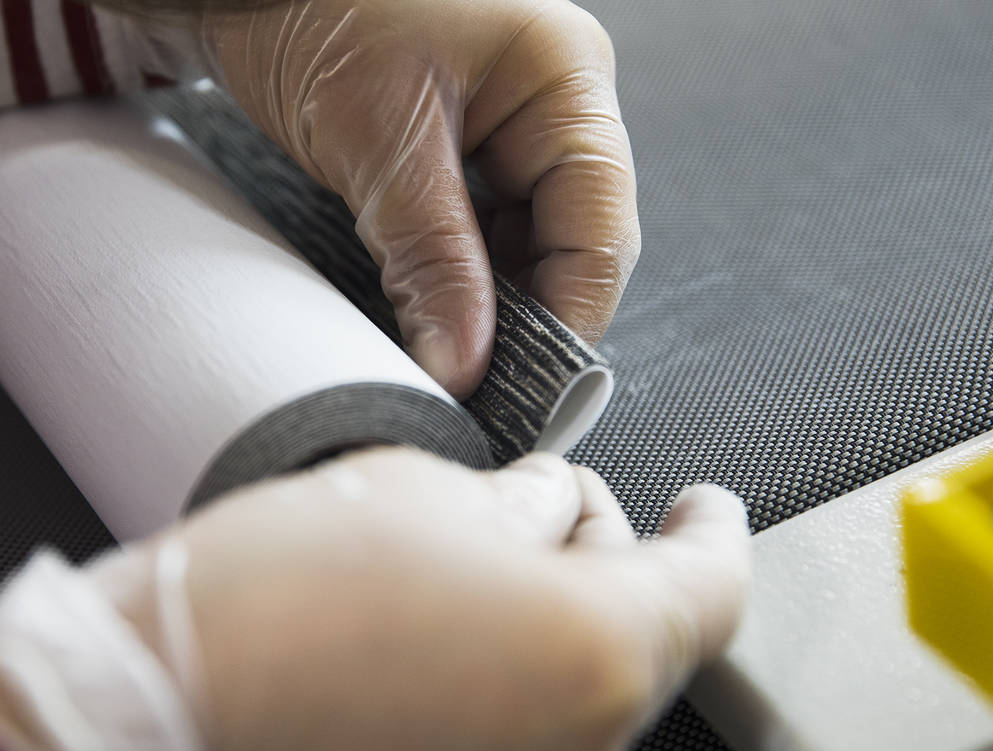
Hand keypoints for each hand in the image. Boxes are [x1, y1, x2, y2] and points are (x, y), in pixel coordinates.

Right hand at [108, 449, 748, 750]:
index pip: (713, 585)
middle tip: (552, 503)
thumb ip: (521, 500)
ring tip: (473, 561)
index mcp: (597, 653)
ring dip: (555, 620)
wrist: (143, 734)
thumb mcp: (419, 493)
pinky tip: (443, 635)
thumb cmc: (267, 612)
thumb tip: (548, 507)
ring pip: (584, 693)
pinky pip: (528, 746)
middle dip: (610, 558)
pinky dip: (513, 684)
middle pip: (645, 638)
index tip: (704, 504)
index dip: (714, 529)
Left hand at [203, 0, 640, 398]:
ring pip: (531, 245)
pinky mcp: (474, 148)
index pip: (600, 229)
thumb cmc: (313, 1)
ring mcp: (518, 126)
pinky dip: (465, 278)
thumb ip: (432, 259)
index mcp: (564, 79)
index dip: (568, 319)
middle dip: (528, 316)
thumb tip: (464, 366)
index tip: (521, 391)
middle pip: (575, 242)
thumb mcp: (378, 140)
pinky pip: (490, 232)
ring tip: (448, 350)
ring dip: (493, 303)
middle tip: (478, 382)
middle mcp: (556, 105)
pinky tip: (436, 309)